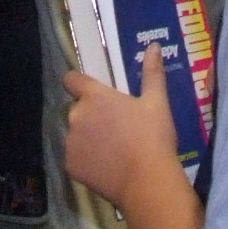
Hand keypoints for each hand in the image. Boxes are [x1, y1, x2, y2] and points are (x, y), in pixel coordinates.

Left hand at [65, 38, 178, 214]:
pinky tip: (106, 167)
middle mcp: (76, 115)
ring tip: (112, 151)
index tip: (91, 92)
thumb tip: (154, 46)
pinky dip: (86, 161)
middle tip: (115, 127)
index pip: (72, 79)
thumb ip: (152, 73)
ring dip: (87, 138)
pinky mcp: (71, 166)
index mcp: (94, 96)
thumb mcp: (157, 103)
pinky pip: (76, 158)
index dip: (79, 83)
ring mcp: (71, 143)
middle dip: (90, 116)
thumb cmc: (153, 137)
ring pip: (75, 135)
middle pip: (77, 110)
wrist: (148, 182)